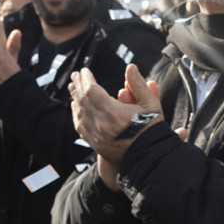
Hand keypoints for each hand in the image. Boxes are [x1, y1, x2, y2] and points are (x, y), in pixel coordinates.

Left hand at [71, 64, 161, 186]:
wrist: (150, 156)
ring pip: (79, 113)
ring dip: (75, 98)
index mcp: (114, 112)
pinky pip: (81, 127)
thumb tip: (130, 67)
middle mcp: (102, 124)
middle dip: (78, 86)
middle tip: (75, 75)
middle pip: (83, 100)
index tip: (84, 71)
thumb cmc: (151, 128)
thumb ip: (138, 84)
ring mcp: (97, 136)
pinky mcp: (96, 144)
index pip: (92, 90)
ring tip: (73, 88)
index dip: (86, 79)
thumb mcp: (150, 104)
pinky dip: (76, 114)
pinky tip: (76, 107)